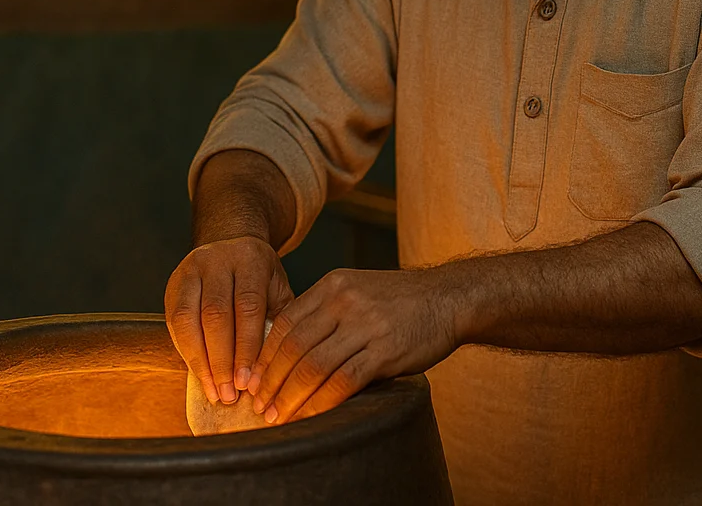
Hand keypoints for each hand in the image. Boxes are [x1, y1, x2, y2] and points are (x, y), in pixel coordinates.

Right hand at [165, 236, 294, 406]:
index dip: (246, 347)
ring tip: (213, 390)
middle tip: (229, 393)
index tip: (248, 381)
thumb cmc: (260, 279)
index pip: (247, 307)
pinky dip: (186, 352)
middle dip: (222, 360)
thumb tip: (274, 371)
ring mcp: (191, 269)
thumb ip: (278, 322)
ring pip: (188, 319)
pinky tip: (199, 374)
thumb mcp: (277, 291)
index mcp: (250, 260)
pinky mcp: (173, 283)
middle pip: (216, 314)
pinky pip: (175, 322)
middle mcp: (217, 259)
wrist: (232, 246)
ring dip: (200, 361)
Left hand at [248, 267, 463, 423]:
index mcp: (333, 285)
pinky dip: (322, 402)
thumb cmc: (400, 301)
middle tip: (258, 405)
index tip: (252, 380)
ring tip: (278, 416)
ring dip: (291, 396)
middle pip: (294, 346)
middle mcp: (345, 301)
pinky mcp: (385, 350)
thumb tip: (286, 350)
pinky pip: (344, 381)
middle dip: (271, 381)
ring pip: (314, 365)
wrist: (449, 299)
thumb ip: (325, 312)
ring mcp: (366, 325)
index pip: (286, 323)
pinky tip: (310, 416)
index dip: (264, 355)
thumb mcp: (357, 290)